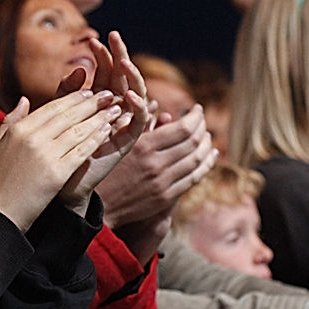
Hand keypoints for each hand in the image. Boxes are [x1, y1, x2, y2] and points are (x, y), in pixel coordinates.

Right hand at [0, 91, 119, 227]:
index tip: (87, 91)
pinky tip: (107, 131)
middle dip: (91, 103)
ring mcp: (45, 155)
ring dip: (99, 118)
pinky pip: (81, 151)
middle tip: (108, 94)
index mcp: (19, 129)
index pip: (51, 107)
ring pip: (78, 130)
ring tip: (115, 110)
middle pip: (68, 115)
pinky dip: (96, 138)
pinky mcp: (57, 173)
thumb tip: (25, 99)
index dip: (72, 97)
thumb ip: (11, 120)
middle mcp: (32, 138)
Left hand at [55, 31, 151, 205]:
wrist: (58, 184)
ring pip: (136, 95)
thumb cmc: (54, 150)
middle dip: (120, 57)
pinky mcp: (127, 143)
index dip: (103, 56)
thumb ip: (65, 94)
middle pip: (123, 79)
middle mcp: (113, 111)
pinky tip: (128, 96)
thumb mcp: (56, 116)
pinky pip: (139, 123)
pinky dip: (137, 108)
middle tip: (115, 37)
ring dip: (132, 77)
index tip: (94, 41)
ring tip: (124, 63)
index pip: (105, 72)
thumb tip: (77, 69)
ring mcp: (122, 126)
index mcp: (96, 102)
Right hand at [95, 105, 216, 225]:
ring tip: (207, 135)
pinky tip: (210, 155)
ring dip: (206, 145)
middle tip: (202, 120)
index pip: (183, 128)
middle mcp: (156, 165)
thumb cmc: (102, 165)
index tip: (197, 108)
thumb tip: (155, 103)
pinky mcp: (166, 197)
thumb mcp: (114, 140)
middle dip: (202, 127)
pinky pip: (193, 178)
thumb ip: (137, 121)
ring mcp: (163, 183)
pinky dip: (206, 165)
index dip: (195, 117)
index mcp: (143, 147)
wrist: (98, 204)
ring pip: (197, 160)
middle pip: (193, 143)